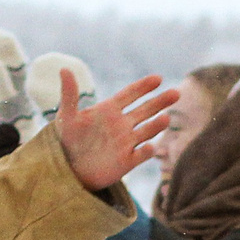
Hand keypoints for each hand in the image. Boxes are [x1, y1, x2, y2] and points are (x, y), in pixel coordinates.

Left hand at [56, 71, 175, 191]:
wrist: (69, 170)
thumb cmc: (67, 141)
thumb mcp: (67, 117)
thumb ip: (69, 94)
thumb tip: (64, 68)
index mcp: (109, 110)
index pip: (130, 94)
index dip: (144, 86)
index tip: (158, 78)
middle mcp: (122, 125)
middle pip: (145, 110)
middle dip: (161, 101)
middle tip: (176, 93)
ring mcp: (126, 143)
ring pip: (147, 131)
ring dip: (157, 125)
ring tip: (166, 118)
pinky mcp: (127, 162)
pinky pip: (141, 155)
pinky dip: (146, 151)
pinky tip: (149, 147)